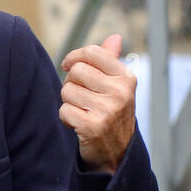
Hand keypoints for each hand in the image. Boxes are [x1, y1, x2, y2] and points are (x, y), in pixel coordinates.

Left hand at [59, 33, 136, 174]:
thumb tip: (114, 37)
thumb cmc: (113, 115)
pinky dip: (66, 118)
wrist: (118, 153)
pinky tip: (78, 124)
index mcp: (126, 78)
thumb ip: (112, 61)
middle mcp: (120, 92)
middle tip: (80, 97)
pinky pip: (64, 111)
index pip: (92, 52)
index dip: (74, 57)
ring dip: (68, 102)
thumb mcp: (117, 87)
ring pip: (67, 91)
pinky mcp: (93, 127)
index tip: (68, 65)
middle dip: (71, 84)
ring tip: (82, 111)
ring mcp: (107, 110)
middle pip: (76, 72)